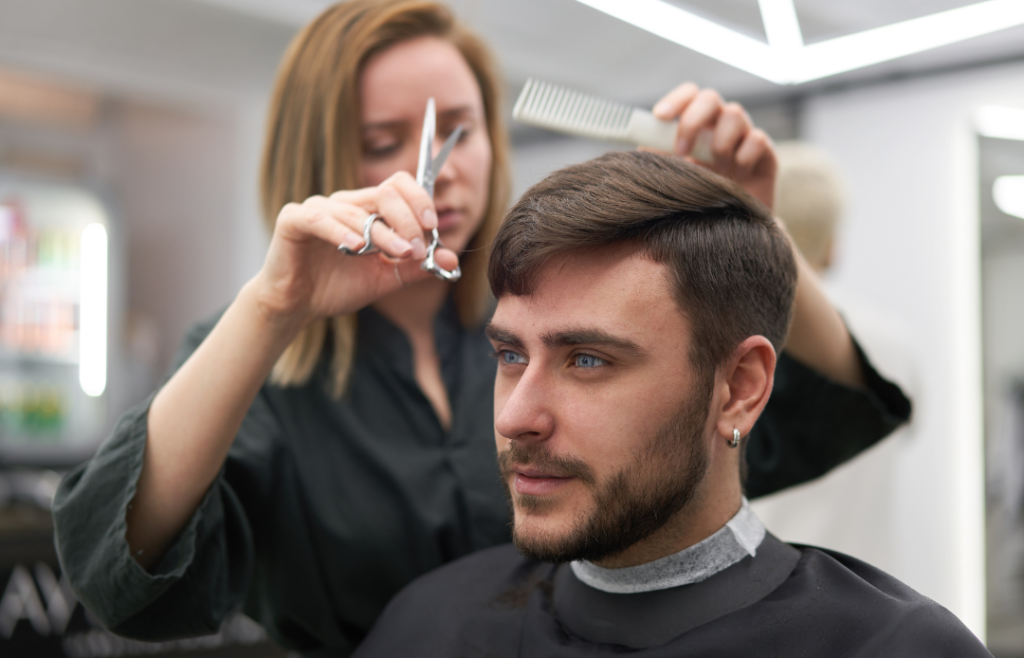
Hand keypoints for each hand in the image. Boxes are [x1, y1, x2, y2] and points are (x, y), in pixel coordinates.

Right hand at [254, 171, 459, 323]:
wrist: (297, 306)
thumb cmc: (337, 287)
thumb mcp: (384, 279)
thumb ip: (416, 267)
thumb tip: (451, 259)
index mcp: (368, 210)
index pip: (399, 186)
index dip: (419, 200)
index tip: (432, 227)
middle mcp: (346, 203)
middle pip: (384, 192)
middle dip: (407, 220)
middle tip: (417, 249)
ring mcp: (319, 208)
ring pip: (358, 211)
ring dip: (383, 234)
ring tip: (399, 255)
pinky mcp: (294, 219)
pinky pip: (320, 219)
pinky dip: (341, 231)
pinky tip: (357, 247)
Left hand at [652, 83, 776, 208]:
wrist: (734, 224)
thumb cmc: (700, 196)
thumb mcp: (677, 178)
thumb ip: (662, 160)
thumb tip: (642, 149)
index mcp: (699, 123)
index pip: (689, 95)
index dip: (675, 100)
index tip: (659, 116)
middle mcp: (722, 122)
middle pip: (710, 97)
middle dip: (693, 120)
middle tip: (681, 151)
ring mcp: (745, 134)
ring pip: (735, 114)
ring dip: (718, 144)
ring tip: (715, 170)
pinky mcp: (766, 152)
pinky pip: (756, 139)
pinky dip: (742, 158)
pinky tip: (736, 178)